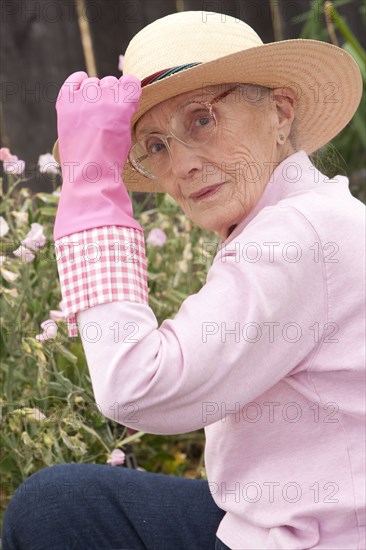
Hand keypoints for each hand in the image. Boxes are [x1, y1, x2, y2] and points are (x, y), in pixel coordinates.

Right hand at [53, 71, 142, 240]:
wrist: (89, 176)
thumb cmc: (81, 165)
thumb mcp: (71, 136)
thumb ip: (79, 119)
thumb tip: (95, 116)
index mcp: (65, 103)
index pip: (78, 80)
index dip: (87, 87)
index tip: (92, 100)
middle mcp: (82, 96)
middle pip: (97, 82)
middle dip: (103, 95)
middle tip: (107, 118)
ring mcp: (101, 99)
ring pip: (113, 83)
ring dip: (117, 96)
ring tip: (117, 118)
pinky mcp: (120, 107)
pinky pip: (131, 84)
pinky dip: (133, 88)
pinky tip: (131, 99)